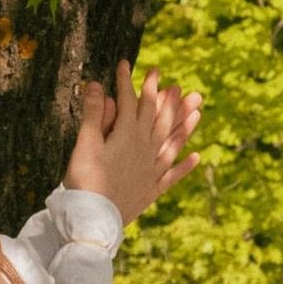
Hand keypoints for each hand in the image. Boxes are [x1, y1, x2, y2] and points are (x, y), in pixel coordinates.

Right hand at [67, 63, 204, 226]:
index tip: (126, 64)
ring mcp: (151, 170)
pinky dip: (184, 165)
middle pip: (159, 118)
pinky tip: (196, 157)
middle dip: (163, 97)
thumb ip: (93, 113)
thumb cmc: (85, 180)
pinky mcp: (151, 190)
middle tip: (171, 81)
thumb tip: (96, 85)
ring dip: (184, 124)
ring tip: (197, 109)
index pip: (131, 102)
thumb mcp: (85, 143)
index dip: (128, 82)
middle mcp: (145, 149)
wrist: (93, 219)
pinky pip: (172, 175)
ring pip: (173, 141)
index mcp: (128, 135)